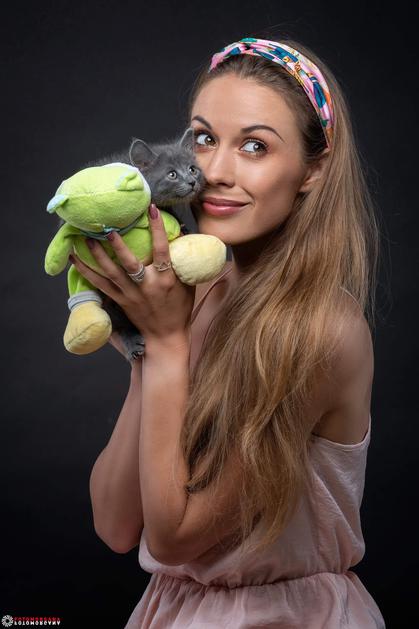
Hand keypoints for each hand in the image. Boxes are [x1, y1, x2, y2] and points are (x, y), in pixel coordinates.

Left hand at [69, 205, 194, 344]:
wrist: (166, 336)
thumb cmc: (180, 308)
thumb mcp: (188, 284)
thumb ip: (183, 262)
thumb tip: (179, 234)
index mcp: (166, 280)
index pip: (162, 250)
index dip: (157, 229)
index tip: (151, 210)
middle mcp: (147, 286)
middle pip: (130, 263)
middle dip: (119, 246)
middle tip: (108, 229)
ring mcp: (131, 294)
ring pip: (111, 273)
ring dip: (97, 255)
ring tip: (85, 238)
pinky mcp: (120, 301)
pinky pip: (100, 285)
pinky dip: (86, 271)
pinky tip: (74, 259)